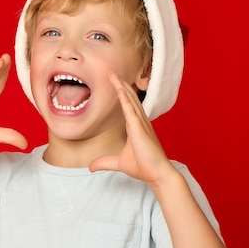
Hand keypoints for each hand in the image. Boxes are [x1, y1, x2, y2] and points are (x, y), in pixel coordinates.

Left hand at [89, 71, 175, 187]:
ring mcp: (141, 124)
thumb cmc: (143, 167)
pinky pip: (132, 111)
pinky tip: (120, 89)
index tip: (114, 82)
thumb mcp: (118, 162)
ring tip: (113, 75)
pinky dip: (126, 99)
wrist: (157, 174)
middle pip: (129, 98)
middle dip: (120, 84)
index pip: (127, 105)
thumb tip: (90, 167)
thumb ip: (104, 162)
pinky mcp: (140, 129)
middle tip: (111, 72)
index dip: (121, 93)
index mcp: (135, 126)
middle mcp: (139, 122)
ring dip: (122, 86)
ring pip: (130, 100)